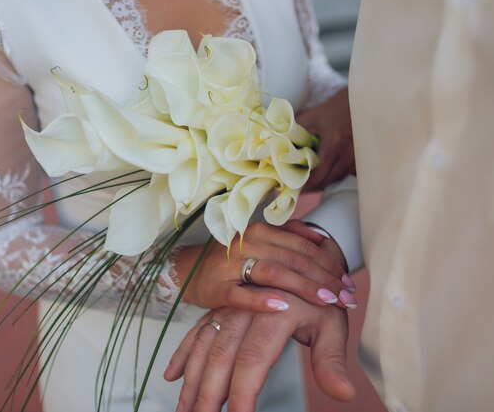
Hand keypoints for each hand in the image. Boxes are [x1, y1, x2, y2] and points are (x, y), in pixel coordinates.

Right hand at [164, 290, 355, 411]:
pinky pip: (196, 332)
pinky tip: (172, 376)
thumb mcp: (332, 327)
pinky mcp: (220, 309)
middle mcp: (246, 308)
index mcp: (275, 312)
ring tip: (184, 410)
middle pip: (220, 355)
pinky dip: (183, 354)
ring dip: (191, 380)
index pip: (254, 360)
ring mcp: (229, 307)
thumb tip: (345, 395)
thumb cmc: (321, 300)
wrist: (305, 264)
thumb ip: (332, 362)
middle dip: (207, 394)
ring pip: (203, 346)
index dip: (243, 392)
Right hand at [173, 220, 357, 312]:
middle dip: (325, 280)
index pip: (303, 247)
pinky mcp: (217, 288)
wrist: (189, 271)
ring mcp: (230, 265)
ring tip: (327, 301)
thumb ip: (289, 235)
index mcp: (261, 231)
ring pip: (273, 273)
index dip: (329, 264)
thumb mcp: (259, 243)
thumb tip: (321, 236)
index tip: (350, 283)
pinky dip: (262, 300)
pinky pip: (242, 295)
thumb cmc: (232, 260)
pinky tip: (284, 307)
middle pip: (293, 260)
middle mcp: (247, 243)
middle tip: (348, 298)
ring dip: (304, 287)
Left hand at [297, 87, 355, 191]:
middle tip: (296, 188)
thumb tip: (276, 141)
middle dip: (311, 187)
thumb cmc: (333, 109)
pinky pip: (343, 174)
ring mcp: (354, 158)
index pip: (319, 175)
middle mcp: (346, 155)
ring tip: (306, 185)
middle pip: (327, 181)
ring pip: (335, 179)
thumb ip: (295, 130)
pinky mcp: (358, 159)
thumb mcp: (312, 117)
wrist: (358, 103)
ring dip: (321, 183)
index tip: (293, 188)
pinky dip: (331, 177)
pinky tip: (321, 176)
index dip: (306, 185)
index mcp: (334, 145)